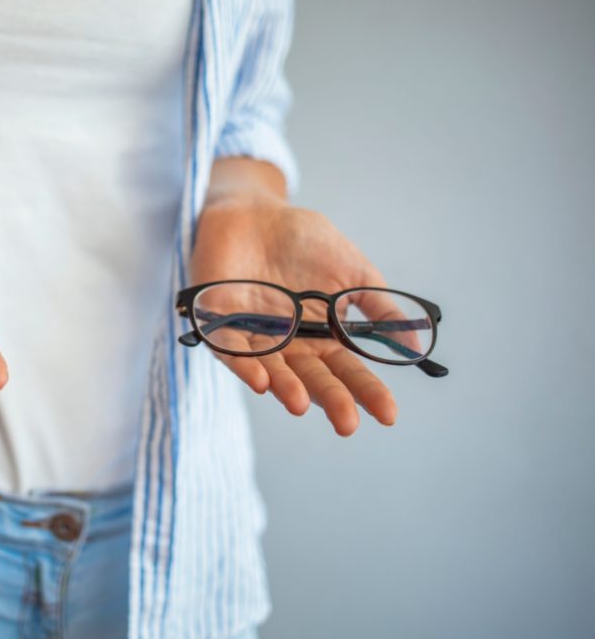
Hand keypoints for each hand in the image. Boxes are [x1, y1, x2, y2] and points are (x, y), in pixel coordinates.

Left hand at [191, 199, 396, 435]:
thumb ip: (381, 308)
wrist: (255, 214)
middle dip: (331, 401)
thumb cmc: (305, 243)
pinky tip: (261, 380)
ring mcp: (256, 337)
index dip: (368, 392)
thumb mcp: (353, 272)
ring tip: (302, 404)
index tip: (389, 415)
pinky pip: (232, 351)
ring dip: (287, 388)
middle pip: (313, 379)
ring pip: (273, 371)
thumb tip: (416, 346)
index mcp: (323, 337)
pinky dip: (245, 365)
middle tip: (348, 424)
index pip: (349, 371)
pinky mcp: (221, 325)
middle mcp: (290, 345)